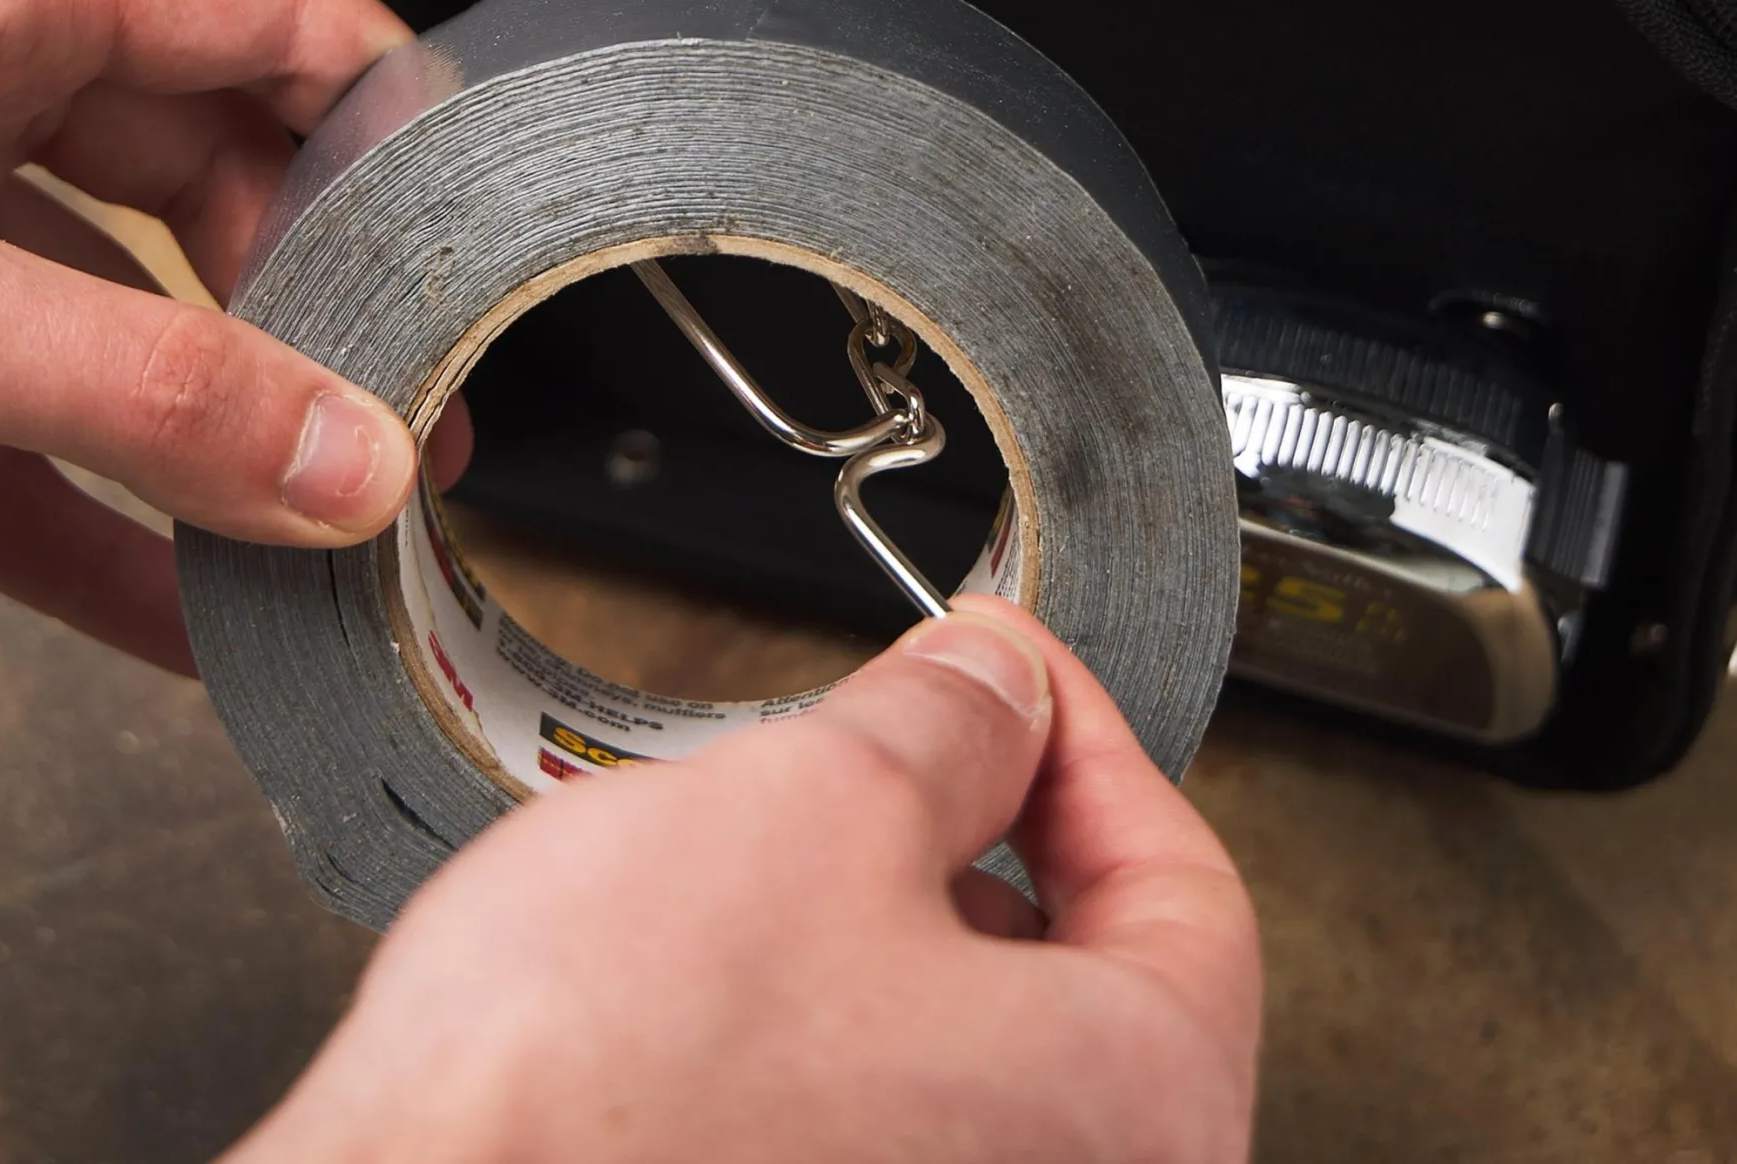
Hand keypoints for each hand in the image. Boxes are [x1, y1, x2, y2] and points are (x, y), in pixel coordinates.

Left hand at [0, 0, 447, 674]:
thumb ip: (141, 387)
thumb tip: (348, 461)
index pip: (270, 15)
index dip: (389, 114)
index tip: (474, 236)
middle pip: (210, 177)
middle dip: (315, 307)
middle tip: (408, 420)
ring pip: (115, 314)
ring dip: (210, 432)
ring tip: (318, 532)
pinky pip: (8, 427)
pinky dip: (88, 515)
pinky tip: (174, 611)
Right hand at [229, 596, 1261, 1163]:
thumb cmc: (598, 1095)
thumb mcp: (817, 804)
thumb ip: (949, 723)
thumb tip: (999, 683)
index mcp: (1130, 1118)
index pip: (1188, 886)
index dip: (1090, 736)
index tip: (1015, 669)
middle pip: (1088, 981)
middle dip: (984, 830)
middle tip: (898, 740)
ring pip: (973, 1058)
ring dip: (892, 935)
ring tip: (773, 866)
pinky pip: (879, 1131)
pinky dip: (828, 1037)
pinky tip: (713, 991)